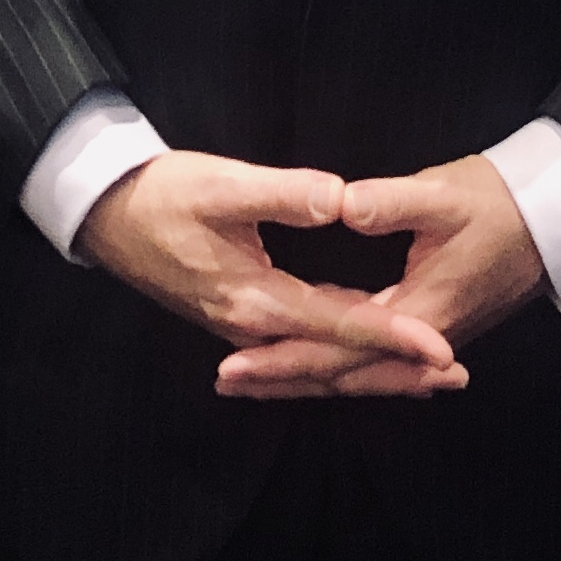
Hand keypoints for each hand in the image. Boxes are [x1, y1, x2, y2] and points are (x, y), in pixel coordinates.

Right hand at [76, 150, 463, 399]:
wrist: (103, 212)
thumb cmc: (160, 193)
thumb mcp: (219, 185)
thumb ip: (281, 194)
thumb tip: (339, 199)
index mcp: (254, 299)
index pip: (339, 326)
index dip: (394, 338)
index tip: (442, 346)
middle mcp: (252, 327)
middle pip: (335, 362)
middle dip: (396, 372)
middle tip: (456, 374)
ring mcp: (244, 329)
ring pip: (319, 363)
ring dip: (374, 370)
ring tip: (428, 376)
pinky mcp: (240, 319)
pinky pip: (302, 351)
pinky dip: (340, 358)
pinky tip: (365, 357)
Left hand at [213, 155, 545, 401]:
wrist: (556, 218)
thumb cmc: (501, 201)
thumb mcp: (446, 194)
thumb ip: (392, 202)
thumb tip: (341, 203)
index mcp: (420, 312)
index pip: (339, 349)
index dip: (285, 358)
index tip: (234, 365)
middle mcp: (423, 338)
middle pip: (343, 372)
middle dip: (283, 378)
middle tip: (225, 381)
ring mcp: (430, 336)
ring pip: (359, 369)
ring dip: (307, 374)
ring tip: (253, 376)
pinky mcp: (432, 325)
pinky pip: (376, 356)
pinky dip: (340, 361)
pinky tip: (313, 357)